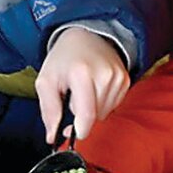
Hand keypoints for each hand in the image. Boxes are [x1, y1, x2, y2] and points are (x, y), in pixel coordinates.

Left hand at [36, 27, 128, 141]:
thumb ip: (49, 111)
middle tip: (71, 99)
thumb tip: (52, 137)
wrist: (86, 35)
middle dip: (80, 115)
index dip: (78, 130)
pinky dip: (101, 103)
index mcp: (82, 74)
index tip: (68, 133)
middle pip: (95, 117)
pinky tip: (94, 89)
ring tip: (83, 91)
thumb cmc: (64, 58)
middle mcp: (105, 75)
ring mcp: (118, 77)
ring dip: (92, 110)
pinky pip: (113, 106)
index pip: (87, 115)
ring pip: (104, 114)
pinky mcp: (126, 80)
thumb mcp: (46, 81)